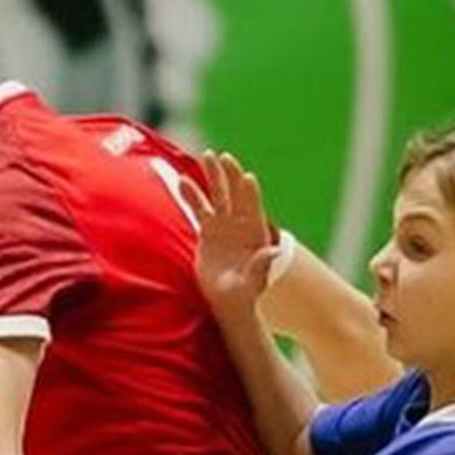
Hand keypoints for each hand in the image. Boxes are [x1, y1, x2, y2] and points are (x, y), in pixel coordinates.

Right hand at [194, 151, 283, 314]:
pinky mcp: (208, 229)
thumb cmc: (245, 295)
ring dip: (212, 176)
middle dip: (230, 176)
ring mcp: (224, 224)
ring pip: (217, 195)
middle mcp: (241, 224)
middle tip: (223, 157)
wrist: (228, 300)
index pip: (254, 209)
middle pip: (236, 194)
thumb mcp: (253, 285)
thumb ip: (260, 267)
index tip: (247, 178)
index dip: (251, 194)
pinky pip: (198, 208)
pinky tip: (181, 180)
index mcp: (256, 234)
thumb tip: (273, 251)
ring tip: (206, 155)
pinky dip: (191, 195)